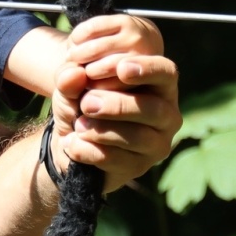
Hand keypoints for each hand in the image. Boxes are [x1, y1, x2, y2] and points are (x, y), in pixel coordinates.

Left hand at [51, 15, 177, 191]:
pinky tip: (71, 143)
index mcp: (158, 85)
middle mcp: (166, 115)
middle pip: (154, 109)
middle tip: (86, 103)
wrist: (72, 139)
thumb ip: (70, 77)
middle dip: (118, 105)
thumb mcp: (71, 84)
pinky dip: (89, 150)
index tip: (122, 69)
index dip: (147, 69)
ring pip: (138, 137)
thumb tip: (73, 75)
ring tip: (78, 125)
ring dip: (102, 130)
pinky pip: (117, 159)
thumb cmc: (81, 102)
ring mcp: (156, 144)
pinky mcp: (138, 167)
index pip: (166, 72)